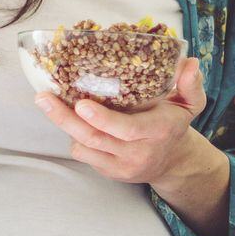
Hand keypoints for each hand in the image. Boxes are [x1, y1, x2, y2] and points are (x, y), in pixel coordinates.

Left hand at [35, 56, 213, 186]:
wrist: (172, 162)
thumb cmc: (174, 124)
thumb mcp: (190, 103)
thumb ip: (191, 84)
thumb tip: (190, 62)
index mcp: (157, 131)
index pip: (127, 129)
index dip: (102, 118)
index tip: (81, 104)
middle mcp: (138, 151)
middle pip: (95, 138)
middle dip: (65, 118)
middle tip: (43, 98)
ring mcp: (122, 165)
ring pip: (85, 147)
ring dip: (65, 125)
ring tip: (49, 102)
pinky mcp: (110, 173)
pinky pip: (84, 155)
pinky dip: (75, 137)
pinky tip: (71, 120)